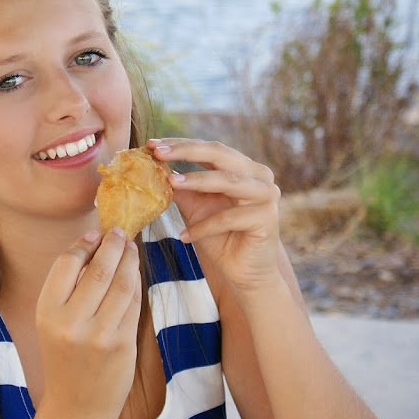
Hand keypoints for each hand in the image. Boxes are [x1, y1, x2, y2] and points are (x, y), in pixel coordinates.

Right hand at [34, 228, 141, 418]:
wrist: (77, 407)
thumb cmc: (64, 359)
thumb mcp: (52, 324)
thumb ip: (69, 290)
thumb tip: (93, 247)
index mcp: (47, 313)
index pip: (67, 264)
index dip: (83, 244)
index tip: (95, 234)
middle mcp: (71, 323)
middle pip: (98, 269)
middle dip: (112, 244)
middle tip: (119, 232)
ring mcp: (100, 335)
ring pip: (122, 283)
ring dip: (129, 260)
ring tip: (131, 248)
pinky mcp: (123, 344)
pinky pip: (134, 304)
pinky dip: (136, 283)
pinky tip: (135, 273)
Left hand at [148, 138, 281, 293]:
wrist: (241, 273)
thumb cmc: (218, 237)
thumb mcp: (195, 207)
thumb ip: (181, 187)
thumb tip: (152, 167)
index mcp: (243, 167)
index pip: (210, 149)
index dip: (181, 144)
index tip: (152, 144)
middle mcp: (259, 175)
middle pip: (220, 154)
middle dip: (186, 152)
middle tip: (158, 153)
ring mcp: (266, 194)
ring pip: (227, 181)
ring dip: (195, 181)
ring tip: (170, 184)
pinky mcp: (267, 218)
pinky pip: (229, 218)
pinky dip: (204, 226)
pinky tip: (184, 236)